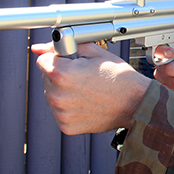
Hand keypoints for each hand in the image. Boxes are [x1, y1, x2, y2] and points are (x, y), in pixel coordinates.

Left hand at [32, 42, 150, 134]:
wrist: (136, 103)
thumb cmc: (118, 77)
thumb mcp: (93, 52)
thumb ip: (62, 47)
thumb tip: (38, 49)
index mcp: (61, 74)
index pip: (42, 60)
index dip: (58, 58)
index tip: (72, 62)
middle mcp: (57, 96)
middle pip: (46, 78)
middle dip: (60, 74)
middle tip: (84, 76)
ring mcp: (61, 113)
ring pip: (52, 95)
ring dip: (64, 91)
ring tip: (87, 90)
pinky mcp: (66, 126)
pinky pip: (60, 111)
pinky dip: (70, 107)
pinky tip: (86, 102)